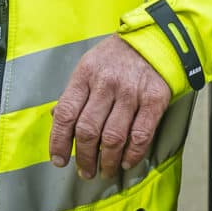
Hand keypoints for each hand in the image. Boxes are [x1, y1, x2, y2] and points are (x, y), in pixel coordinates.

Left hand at [49, 35, 173, 179]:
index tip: (58, 161)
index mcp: (84, 75)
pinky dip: (132, 154)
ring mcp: (131, 92)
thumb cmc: (116, 57)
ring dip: (107, 161)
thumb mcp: (88, 66)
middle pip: (88, 130)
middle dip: (84, 157)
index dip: (59, 141)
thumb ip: (74, 93)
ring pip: (113, 137)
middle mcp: (106, 84)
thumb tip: (56, 118)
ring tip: (104, 171)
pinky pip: (140, 135)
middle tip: (85, 171)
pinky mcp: (154, 99)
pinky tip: (125, 162)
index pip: (65, 114)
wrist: (155, 39)